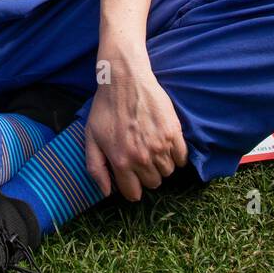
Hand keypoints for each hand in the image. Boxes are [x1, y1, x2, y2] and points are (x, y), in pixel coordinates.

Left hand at [85, 49, 188, 200]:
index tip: (132, 177)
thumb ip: (96, 168)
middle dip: (146, 174)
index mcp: (121, 161)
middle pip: (153, 183)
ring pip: (168, 172)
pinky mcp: (173, 133)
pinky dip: (176, 155)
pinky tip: (165, 144)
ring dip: (161, 164)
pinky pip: (182, 158)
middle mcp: (141, 157)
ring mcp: (159, 145)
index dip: (132, 187)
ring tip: (151, 147)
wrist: (124, 79)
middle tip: (140, 156)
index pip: (133, 193)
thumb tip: (105, 192)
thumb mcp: (91, 137)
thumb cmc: (105, 107)